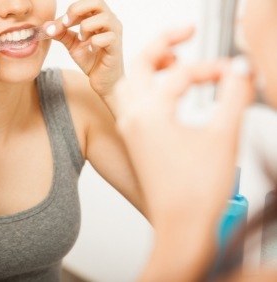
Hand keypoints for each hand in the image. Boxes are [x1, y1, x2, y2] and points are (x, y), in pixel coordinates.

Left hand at [46, 0, 123, 97]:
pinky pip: (106, 38)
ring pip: (104, 18)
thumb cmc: (91, 60)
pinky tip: (90, 50)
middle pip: (97, 2)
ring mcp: (115, 33)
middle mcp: (110, 21)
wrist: (103, 81)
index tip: (57, 25)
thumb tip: (46, 26)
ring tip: (81, 39)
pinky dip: (94, 43)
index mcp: (99, 17)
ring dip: (86, 27)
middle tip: (66, 24)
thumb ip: (61, 33)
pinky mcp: (116, 47)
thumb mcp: (72, 44)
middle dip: (77, 10)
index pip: (85, 4)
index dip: (70, 10)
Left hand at [113, 27, 254, 230]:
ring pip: (129, 85)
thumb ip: (233, 97)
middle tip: (183, 34)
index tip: (233, 74)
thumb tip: (240, 73)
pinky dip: (147, 90)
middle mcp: (133, 119)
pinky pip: (133, 105)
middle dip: (160, 45)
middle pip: (137, 66)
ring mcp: (130, 131)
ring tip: (172, 62)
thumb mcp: (223, 137)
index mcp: (150, 113)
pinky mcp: (136, 143)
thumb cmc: (196, 193)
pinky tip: (166, 94)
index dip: (211, 69)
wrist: (181, 228)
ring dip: (148, 68)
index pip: (181, 75)